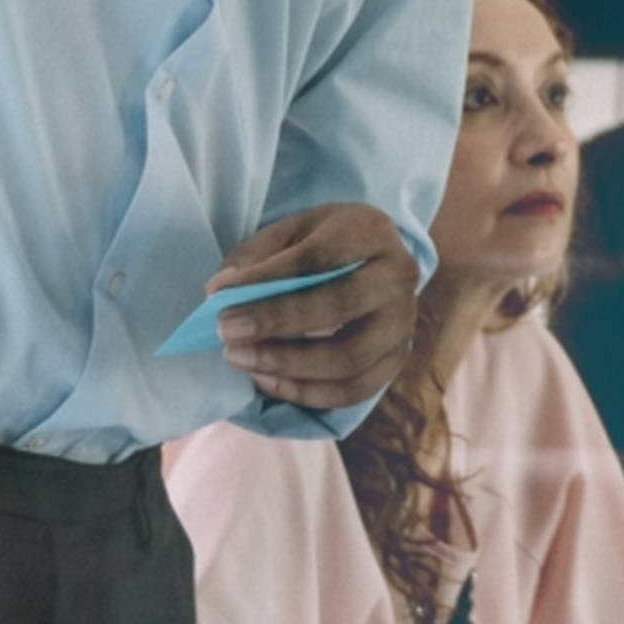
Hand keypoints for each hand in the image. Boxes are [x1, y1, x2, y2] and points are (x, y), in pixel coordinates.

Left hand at [209, 203, 419, 411]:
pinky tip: (266, 379)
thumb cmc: (324, 244)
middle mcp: (399, 276)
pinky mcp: (397, 358)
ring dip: (286, 365)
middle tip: (226, 333)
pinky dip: (305, 393)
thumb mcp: (291, 232)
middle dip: (276, 323)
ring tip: (239, 359)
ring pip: (349, 358)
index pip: (319, 258)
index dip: (268, 279)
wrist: (373, 262)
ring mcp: (404, 322)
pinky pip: (353, 390)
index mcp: (373, 231)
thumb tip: (220, 292)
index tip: (220, 296)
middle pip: (341, 307)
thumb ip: (256, 257)